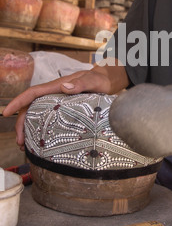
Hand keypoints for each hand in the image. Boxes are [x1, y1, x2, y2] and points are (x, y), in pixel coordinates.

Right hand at [3, 64, 127, 149]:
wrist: (107, 80)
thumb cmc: (100, 80)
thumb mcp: (93, 80)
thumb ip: (81, 83)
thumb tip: (64, 86)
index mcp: (57, 86)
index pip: (32, 93)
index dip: (18, 102)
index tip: (6, 112)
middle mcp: (53, 93)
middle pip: (30, 107)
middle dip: (21, 123)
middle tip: (20, 142)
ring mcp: (56, 101)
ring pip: (36, 114)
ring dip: (27, 128)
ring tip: (25, 145)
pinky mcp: (61, 108)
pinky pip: (45, 117)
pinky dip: (39, 128)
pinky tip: (38, 141)